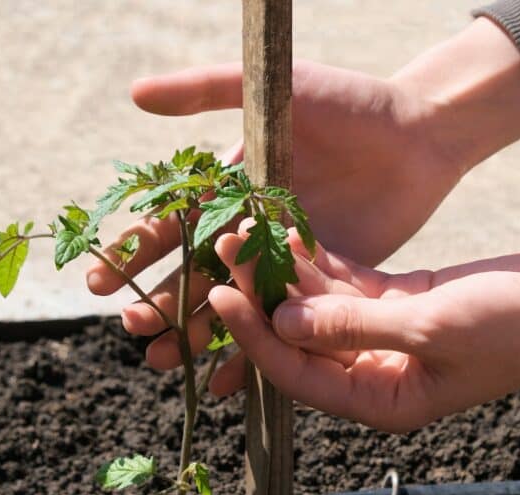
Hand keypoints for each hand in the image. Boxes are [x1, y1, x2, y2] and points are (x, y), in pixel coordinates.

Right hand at [86, 18, 519, 376]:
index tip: (100, 280)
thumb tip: (134, 94)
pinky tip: (224, 382)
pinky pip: (282, 324)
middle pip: (192, 272)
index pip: (171, 223)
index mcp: (228, 187)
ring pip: (229, 304)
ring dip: (193, 333)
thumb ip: (206, 89)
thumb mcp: (273, 88)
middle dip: (159, 300)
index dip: (135, 251)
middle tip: (133, 327)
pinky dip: (254, 353)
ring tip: (162, 362)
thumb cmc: (347, 102)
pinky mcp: (320, 284)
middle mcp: (249, 227)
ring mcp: (282, 260)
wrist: (419, 134)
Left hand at [209, 235, 519, 432]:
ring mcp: (390, 338)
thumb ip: (354, 326)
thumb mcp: (431, 325)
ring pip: (323, 309)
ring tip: (251, 228)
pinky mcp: (405, 304)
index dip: (255, 335)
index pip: (299, 374)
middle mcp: (378, 376)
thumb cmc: (519, 326)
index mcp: (383, 400)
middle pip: (303, 339)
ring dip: (289, 273)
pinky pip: (351, 287)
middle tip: (227, 247)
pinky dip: (324, 263)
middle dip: (263, 297)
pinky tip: (294, 231)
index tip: (220, 292)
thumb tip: (283, 323)